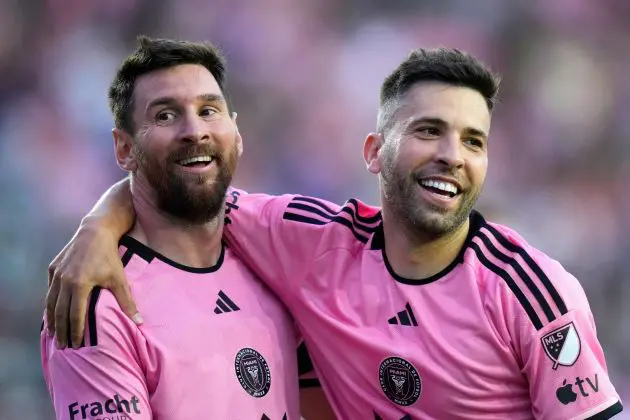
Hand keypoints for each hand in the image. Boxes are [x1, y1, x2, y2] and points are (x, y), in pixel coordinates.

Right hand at [46, 218, 141, 348]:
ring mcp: (56, 274)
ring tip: (54, 334)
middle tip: (62, 346)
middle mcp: (64, 281)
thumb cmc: (110, 256)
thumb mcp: (119, 279)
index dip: (75, 332)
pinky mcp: (52, 268)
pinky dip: (50, 304)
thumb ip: (127, 302)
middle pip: (60, 313)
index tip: (76, 345)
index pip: (75, 316)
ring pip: (50, 303)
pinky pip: (49, 290)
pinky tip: (51, 313)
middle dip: (61, 331)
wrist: (96, 231)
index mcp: (80, 285)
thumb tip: (140, 322)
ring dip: (52, 320)